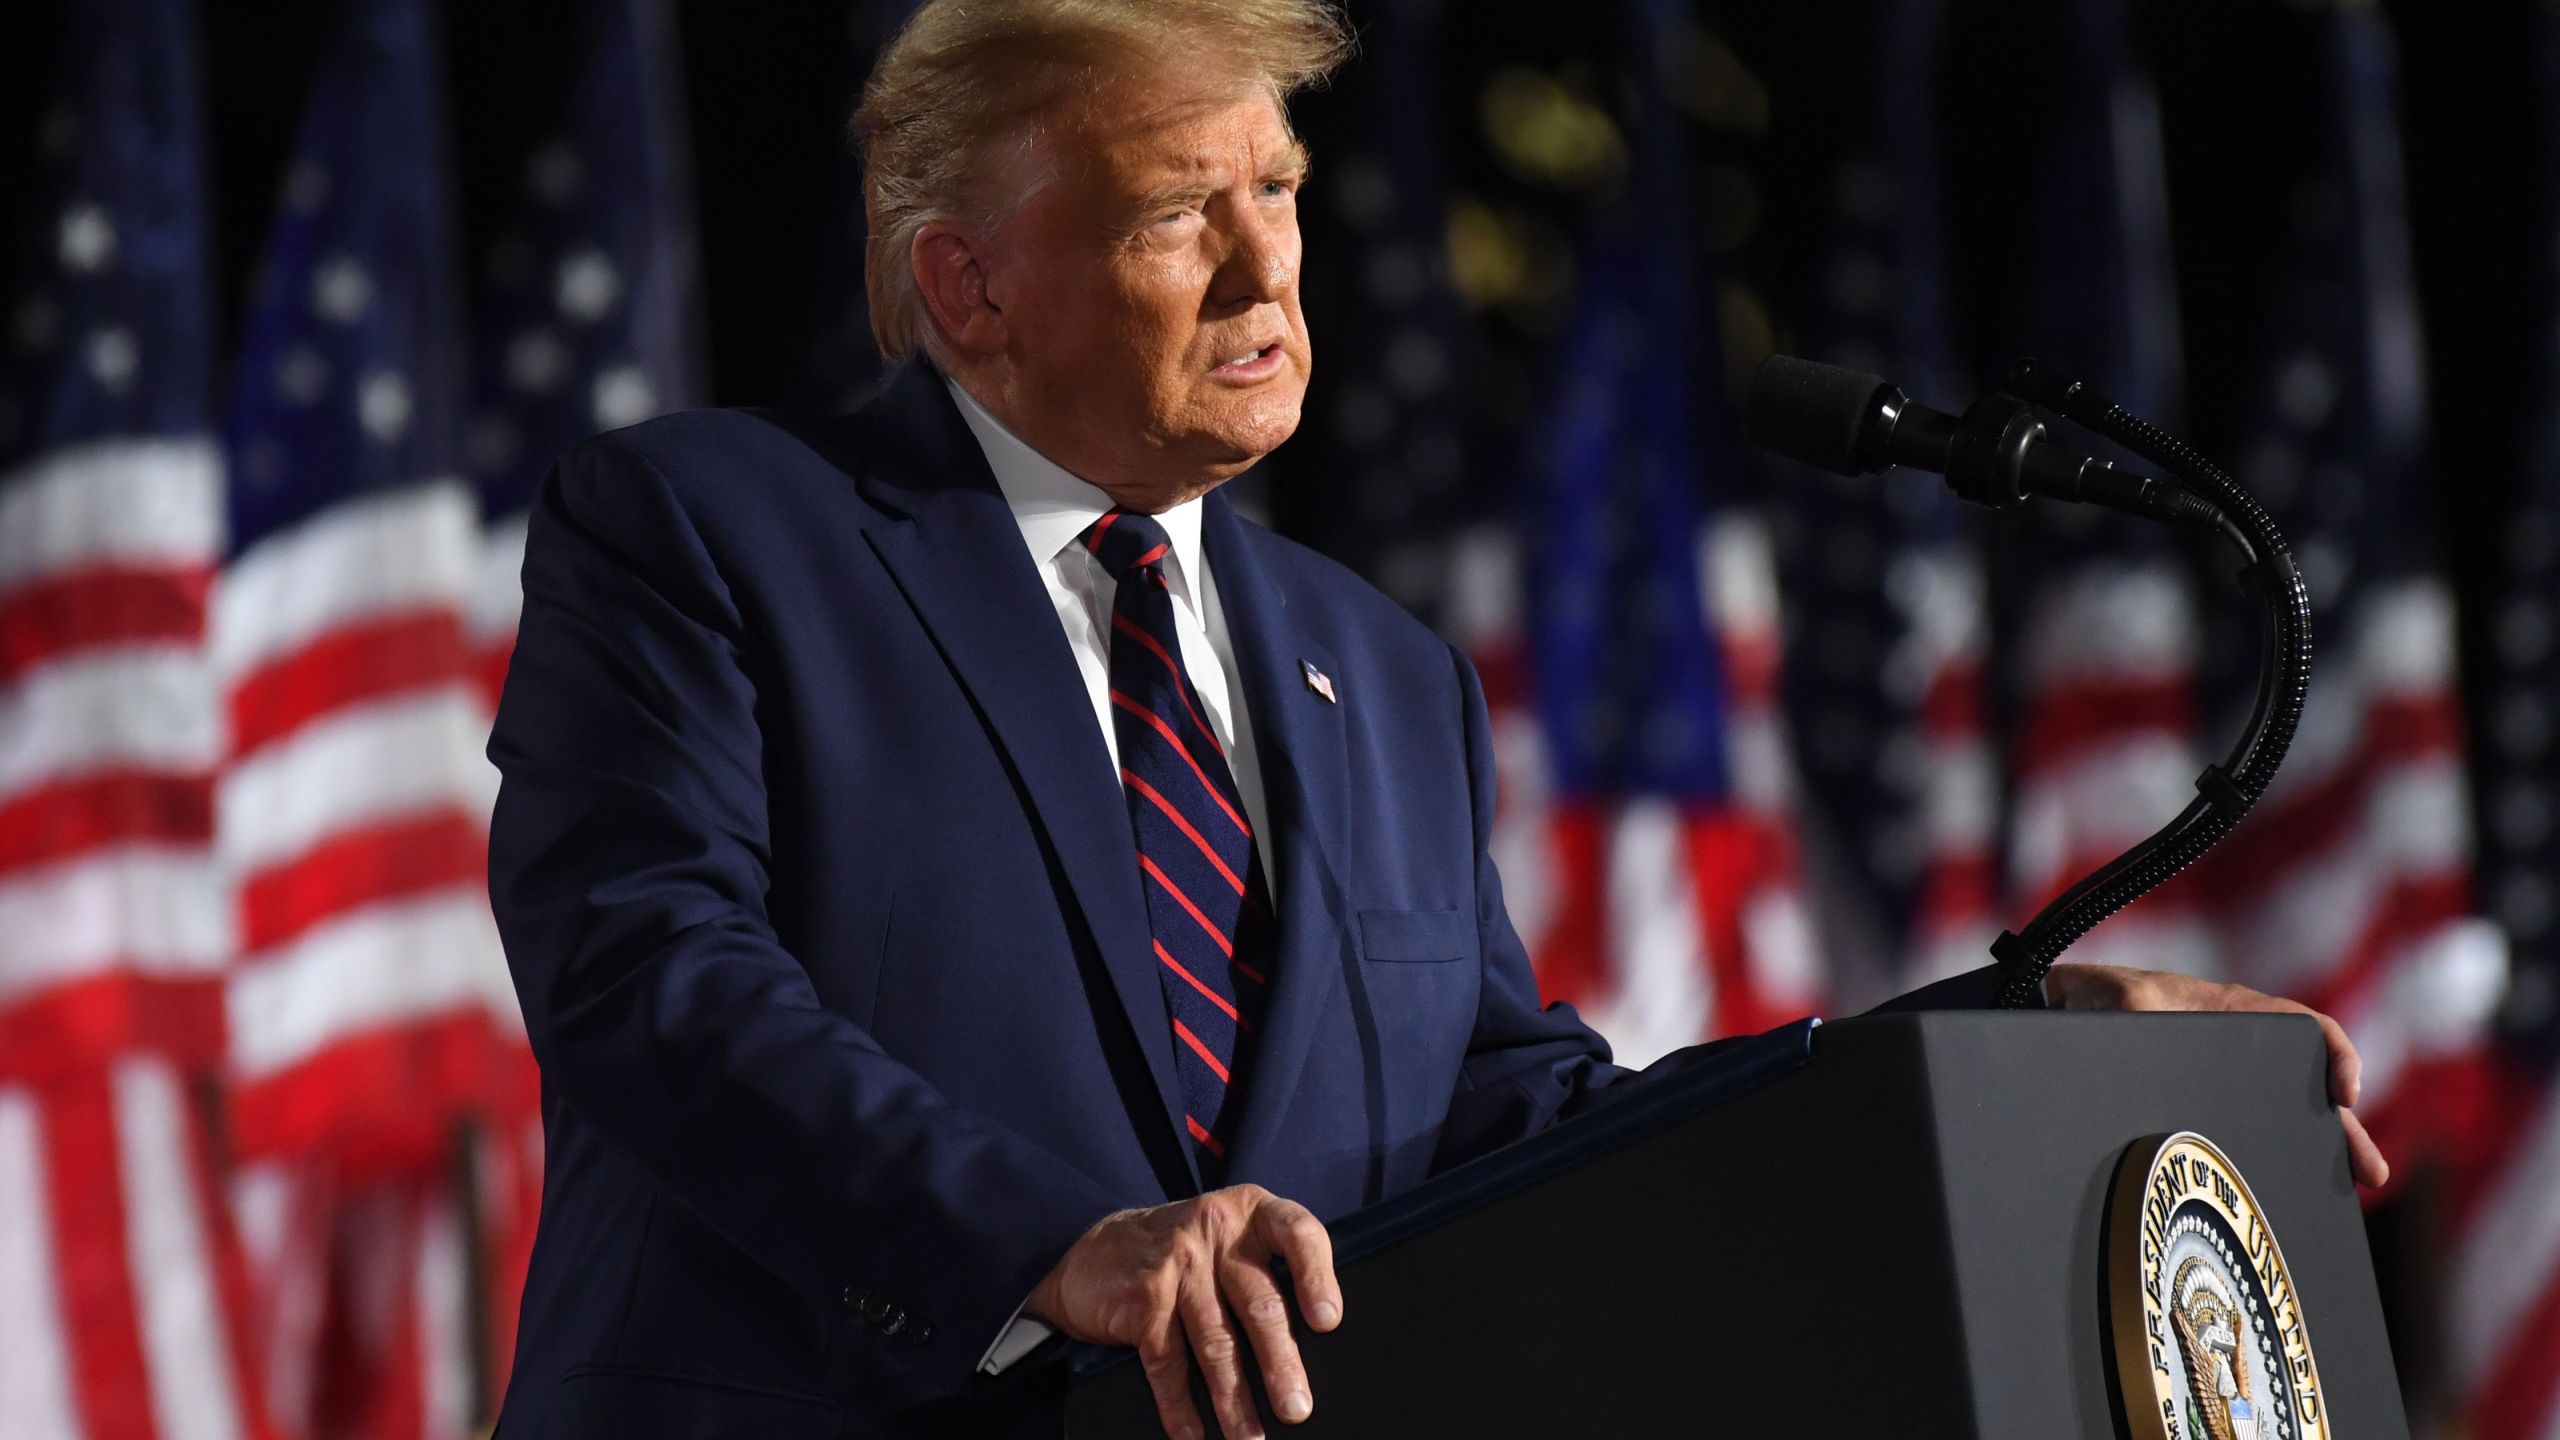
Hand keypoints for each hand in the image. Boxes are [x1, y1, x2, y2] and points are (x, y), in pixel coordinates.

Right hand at [1026, 1184, 1341, 1439]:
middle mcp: (1215, 1230)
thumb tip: (1312, 1344)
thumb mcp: (1228, 1238)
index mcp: (1251, 1212)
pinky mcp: (1142, 1296)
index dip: (1317, 1277)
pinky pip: (1167, 1361)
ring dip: (1235, 1398)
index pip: (1297, 1233)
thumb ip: (1266, 1269)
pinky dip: (1180, 1405)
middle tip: (1297, 1408)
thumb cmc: (1182, 1254)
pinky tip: (1193, 1434)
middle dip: (1280, 1363)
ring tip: (1251, 1436)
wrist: (1092, 1251)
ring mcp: (1176, 1262)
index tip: (1328, 1322)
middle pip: (1259, 1302)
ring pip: (1215, 1340)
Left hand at [2043, 963, 2389, 1188]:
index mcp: (2233, 1013)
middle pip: (2306, 1089)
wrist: (2061, 1018)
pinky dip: (2274, 1162)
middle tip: (2372, 1174)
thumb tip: (2141, 1017)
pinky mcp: (2204, 1109)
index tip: (2344, 1092)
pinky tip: (2284, 1198)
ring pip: (2283, 1120)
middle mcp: (2240, 1049)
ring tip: (2352, 1195)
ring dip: (2319, 1154)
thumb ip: (2131, 1006)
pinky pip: (2249, 1135)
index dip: (2334, 1054)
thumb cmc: (2094, 997)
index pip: (2304, 1027)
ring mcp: (2225, 1083)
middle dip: (2344, 1130)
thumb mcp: (2116, 998)